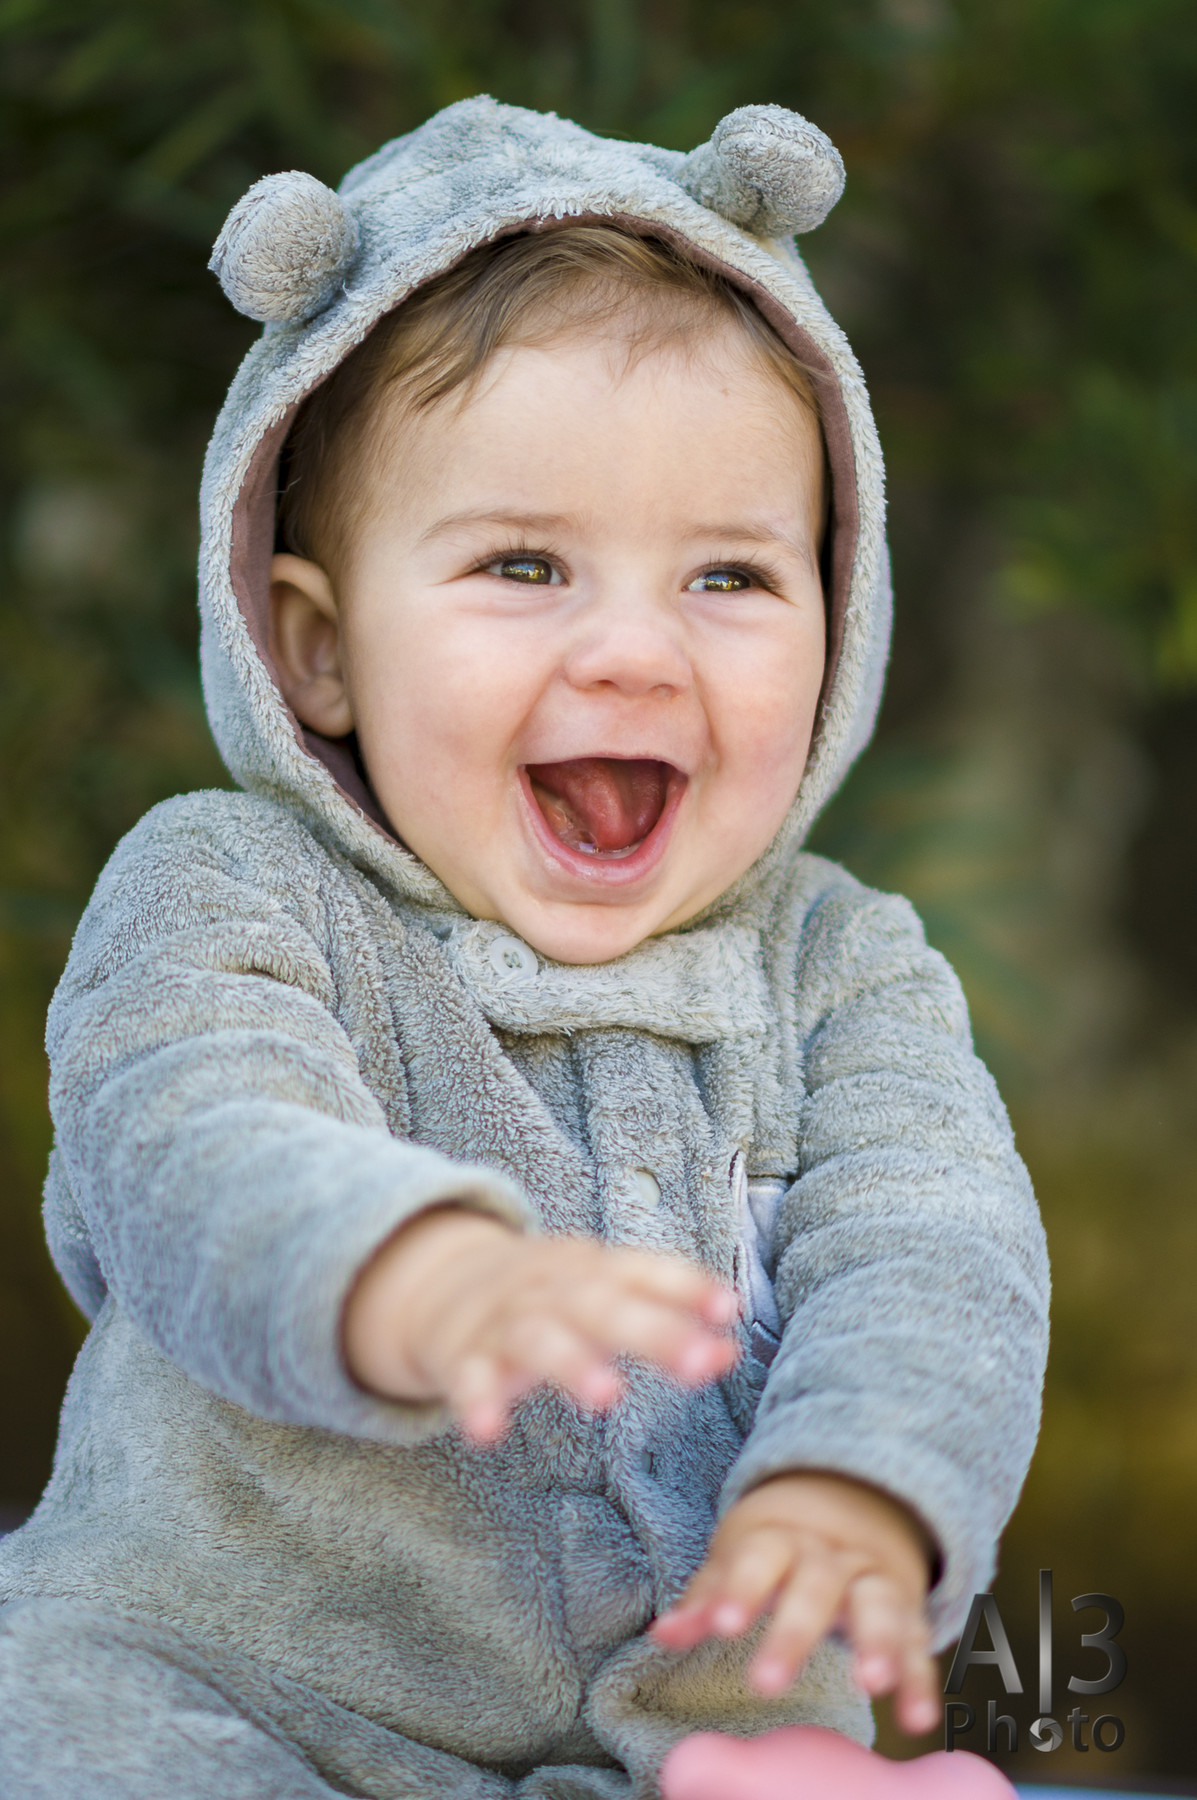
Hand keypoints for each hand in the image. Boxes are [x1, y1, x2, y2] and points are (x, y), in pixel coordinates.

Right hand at [342, 1206, 739, 1441]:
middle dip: (653, 1333)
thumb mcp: (604, 1296)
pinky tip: (488, 1431)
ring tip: (608, 1397)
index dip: (685, 1287)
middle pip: (603, 1306)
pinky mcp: (462, 1357)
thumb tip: (731, 1348)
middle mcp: (552, 1289)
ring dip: (573, 1363)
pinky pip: (468, 1380)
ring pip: (539, 1339)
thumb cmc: (550, 1296)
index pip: (642, 1270)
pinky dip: (477, 1402)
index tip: (728, 1310)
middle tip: (699, 1364)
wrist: (442, 1281)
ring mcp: (505, 1321)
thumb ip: (667, 1318)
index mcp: (591, 1269)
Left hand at [649, 1471, 937, 1734]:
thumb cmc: (778, 1547)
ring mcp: (873, 1581)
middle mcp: (832, 1557)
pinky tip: (916, 1717)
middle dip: (794, 1633)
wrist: (850, 1502)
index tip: (724, 1626)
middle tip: (767, 1683)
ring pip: (879, 1605)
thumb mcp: (738, 1559)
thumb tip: (664, 1633)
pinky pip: (919, 1644)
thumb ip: (706, 1598)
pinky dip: (920, 1681)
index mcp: (782, 1539)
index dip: (741, 1589)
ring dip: (876, 1642)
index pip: (759, 1557)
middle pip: (815, 1586)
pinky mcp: (908, 1613)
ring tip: (870, 1684)